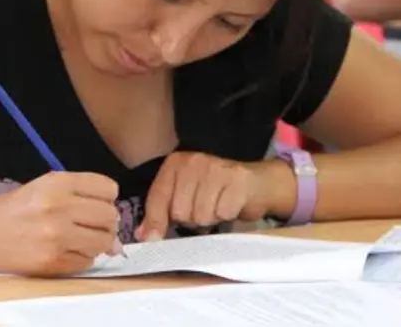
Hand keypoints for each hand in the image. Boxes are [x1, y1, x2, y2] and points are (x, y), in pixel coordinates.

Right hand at [0, 171, 120, 276]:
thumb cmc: (17, 209)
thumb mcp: (47, 186)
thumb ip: (83, 197)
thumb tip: (115, 226)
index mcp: (58, 183)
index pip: (108, 188)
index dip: (107, 198)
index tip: (98, 203)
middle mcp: (59, 207)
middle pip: (110, 216)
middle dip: (106, 222)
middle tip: (92, 225)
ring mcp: (56, 236)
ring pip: (104, 241)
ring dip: (98, 243)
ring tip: (80, 239)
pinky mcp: (52, 261)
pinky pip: (87, 262)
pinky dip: (83, 258)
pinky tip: (67, 251)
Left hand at [136, 152, 268, 242]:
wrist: (256, 183)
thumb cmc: (215, 192)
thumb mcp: (183, 198)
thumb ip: (161, 214)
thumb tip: (144, 236)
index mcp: (175, 163)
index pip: (158, 197)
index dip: (155, 221)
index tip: (154, 239)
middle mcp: (194, 161)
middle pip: (180, 211)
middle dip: (191, 220)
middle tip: (202, 210)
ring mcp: (216, 168)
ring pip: (201, 215)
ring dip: (210, 219)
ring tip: (217, 207)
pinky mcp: (237, 180)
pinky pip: (223, 213)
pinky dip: (227, 215)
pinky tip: (231, 204)